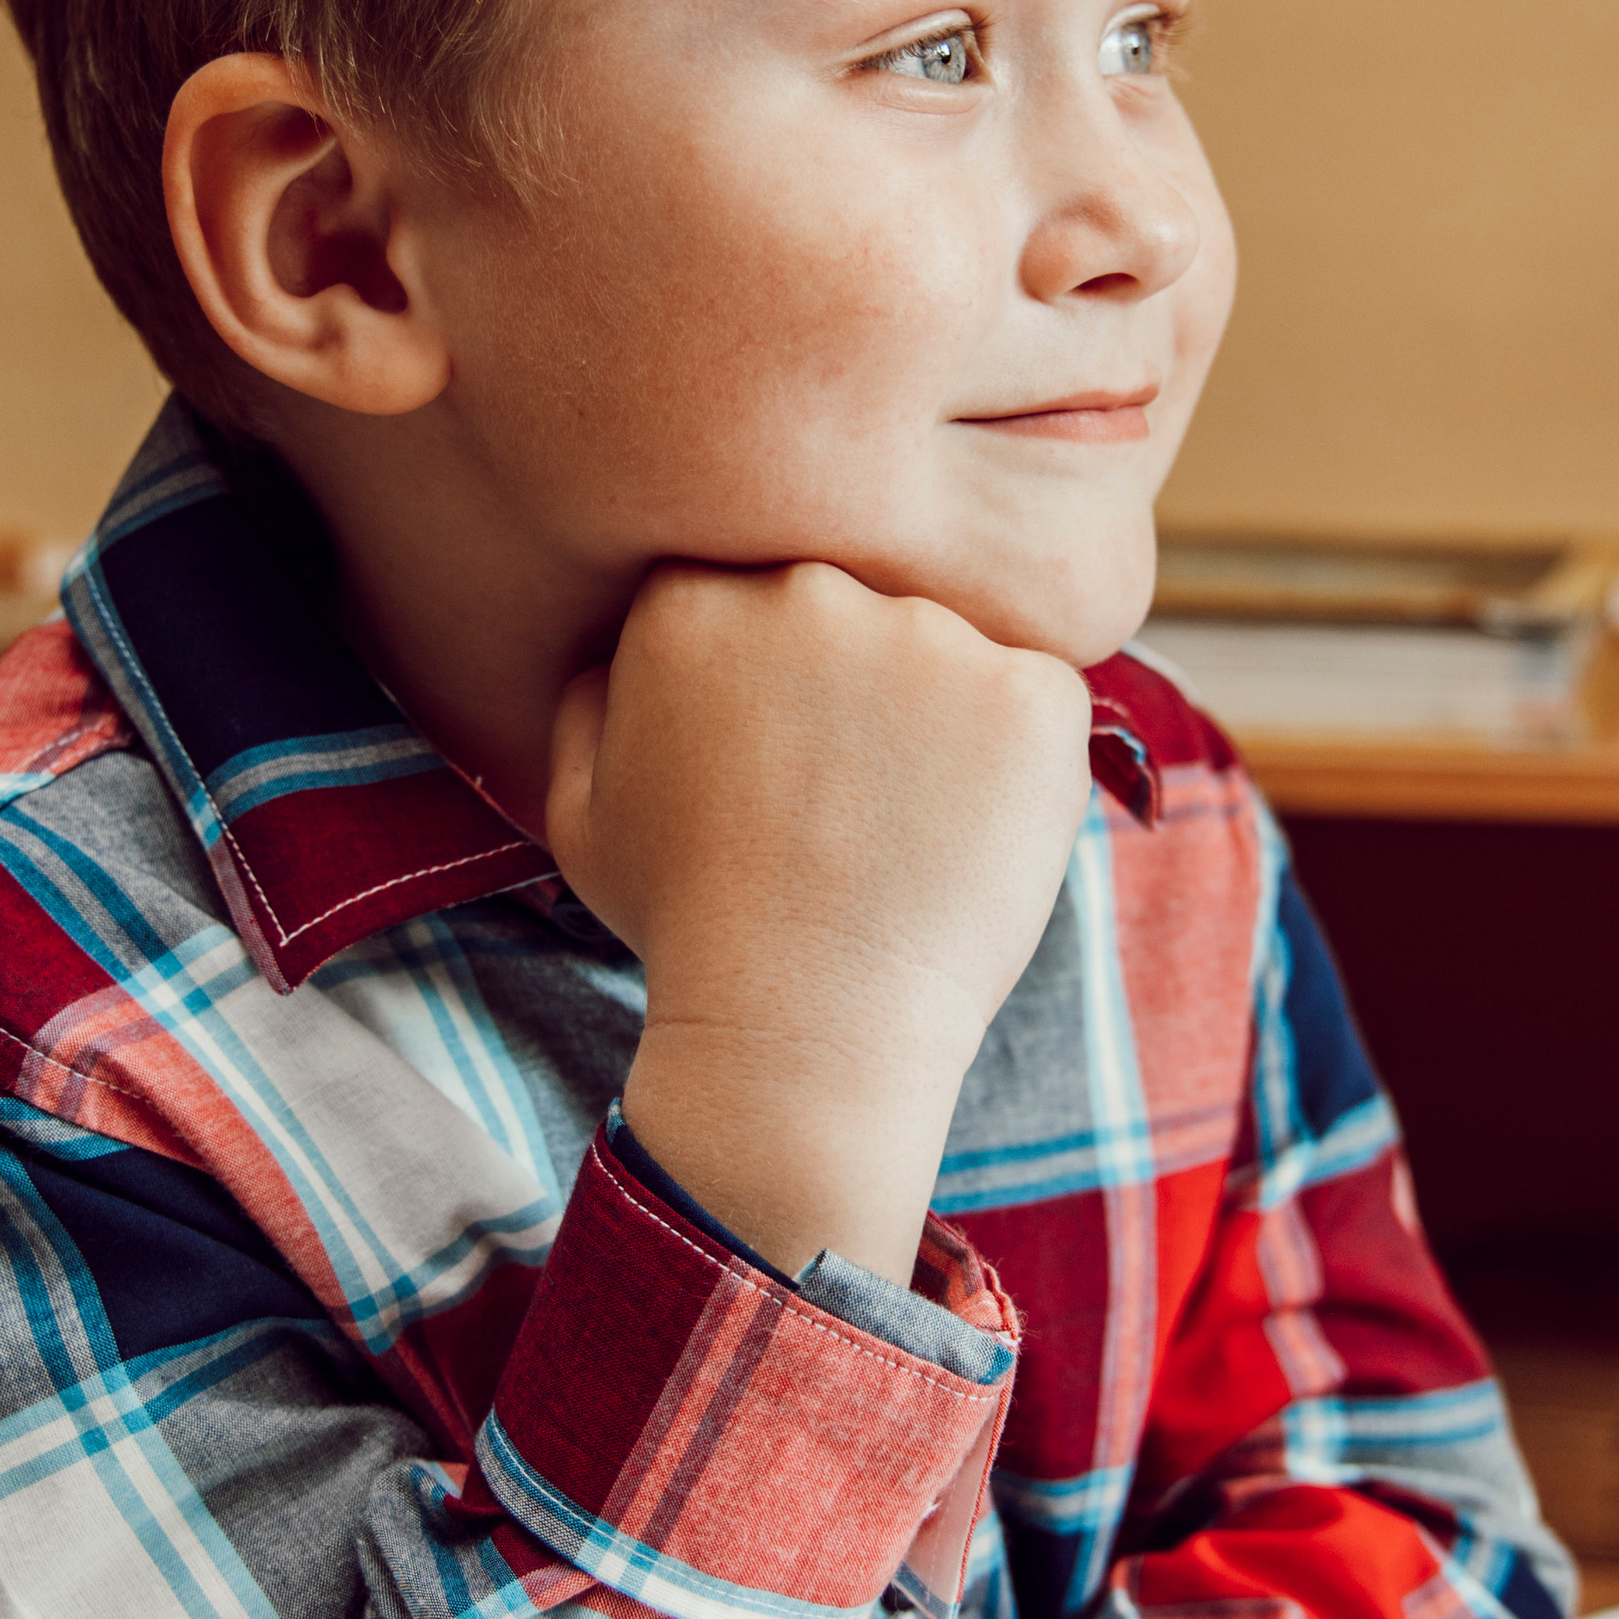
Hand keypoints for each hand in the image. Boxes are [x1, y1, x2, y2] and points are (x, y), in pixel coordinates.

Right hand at [547, 562, 1093, 1285]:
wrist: (802, 1030)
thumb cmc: (685, 928)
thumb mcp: (580, 809)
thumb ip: (594, 696)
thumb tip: (628, 641)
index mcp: (690, 596)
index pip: (759, 594)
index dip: (777, 680)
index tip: (781, 758)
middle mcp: (810, 588)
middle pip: (858, 605)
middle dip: (860, 687)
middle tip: (848, 801)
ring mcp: (930, 635)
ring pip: (951, 649)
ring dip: (941, 719)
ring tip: (905, 832)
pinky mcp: (1031, 691)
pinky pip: (1038, 696)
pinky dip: (1017, 762)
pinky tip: (966, 837)